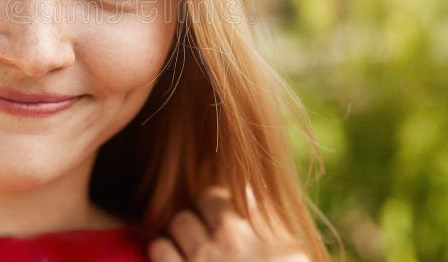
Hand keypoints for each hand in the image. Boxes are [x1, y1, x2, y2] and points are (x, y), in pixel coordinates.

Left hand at [147, 185, 309, 260]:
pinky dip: (163, 254)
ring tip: (189, 254)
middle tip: (203, 241)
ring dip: (176, 238)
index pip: (214, 196)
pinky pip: (158, 250)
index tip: (220, 222)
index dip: (215, 208)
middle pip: (188, 212)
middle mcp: (222, 244)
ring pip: (171, 228)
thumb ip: (265, 219)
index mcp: (249, 233)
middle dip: (193, 224)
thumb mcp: (288, 251)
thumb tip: (243, 192)